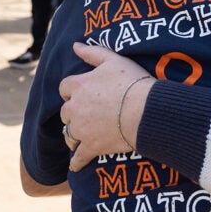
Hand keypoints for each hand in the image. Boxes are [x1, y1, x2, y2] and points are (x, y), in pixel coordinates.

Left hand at [59, 43, 155, 171]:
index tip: (80, 93)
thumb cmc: (132, 82)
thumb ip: (92, 52)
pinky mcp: (91, 147)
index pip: (64, 88)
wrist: (146, 110)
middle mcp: (75, 108)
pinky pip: (78, 158)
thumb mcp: (114, 60)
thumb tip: (74, 45)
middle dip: (73, 114)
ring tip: (80, 137)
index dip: (72, 91)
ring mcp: (82, 130)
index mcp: (79, 85)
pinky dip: (76, 162)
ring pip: (69, 135)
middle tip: (85, 114)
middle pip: (65, 113)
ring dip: (73, 135)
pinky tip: (75, 165)